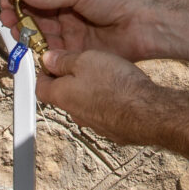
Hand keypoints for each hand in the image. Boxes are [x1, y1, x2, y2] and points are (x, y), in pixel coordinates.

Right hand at [0, 0, 164, 63]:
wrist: (145, 24)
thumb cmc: (122, 0)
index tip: (7, 1)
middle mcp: (69, 16)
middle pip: (37, 18)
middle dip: (20, 18)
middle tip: (7, 18)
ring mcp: (73, 35)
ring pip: (43, 37)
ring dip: (29, 35)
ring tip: (17, 32)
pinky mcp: (79, 54)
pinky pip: (56, 55)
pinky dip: (42, 53)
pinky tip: (33, 50)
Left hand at [32, 45, 160, 140]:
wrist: (148, 112)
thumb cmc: (117, 86)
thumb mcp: (86, 60)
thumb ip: (65, 60)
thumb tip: (49, 59)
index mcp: (62, 96)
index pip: (40, 87)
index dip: (43, 73)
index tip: (50, 63)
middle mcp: (75, 114)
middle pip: (63, 95)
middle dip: (69, 80)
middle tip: (80, 65)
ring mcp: (94, 124)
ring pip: (85, 104)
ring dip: (90, 91)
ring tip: (105, 76)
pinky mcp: (113, 129)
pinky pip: (105, 113)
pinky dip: (108, 102)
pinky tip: (121, 91)